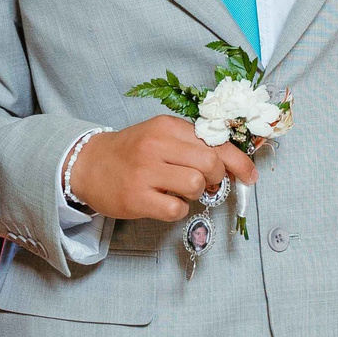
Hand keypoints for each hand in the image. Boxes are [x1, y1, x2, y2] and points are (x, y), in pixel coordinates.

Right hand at [69, 113, 258, 222]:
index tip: (249, 175)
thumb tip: (231, 164)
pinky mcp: (137, 198)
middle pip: (210, 164)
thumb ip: (192, 144)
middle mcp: (157, 145)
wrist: (89, 165)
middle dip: (216, 179)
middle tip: (206, 184)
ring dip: (195, 194)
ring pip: (195, 185)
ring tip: (179, 191)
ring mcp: (145, 172)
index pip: (215, 142)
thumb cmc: (132, 152)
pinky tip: (165, 203)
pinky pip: (176, 209)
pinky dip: (178, 210)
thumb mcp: (160, 136)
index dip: (239, 161)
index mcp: (167, 126)